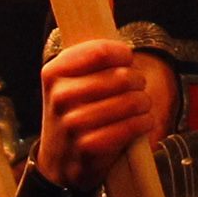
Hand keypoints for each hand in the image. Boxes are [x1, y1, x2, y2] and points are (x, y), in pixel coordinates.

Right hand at [35, 38, 152, 194]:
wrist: (58, 162)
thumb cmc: (71, 114)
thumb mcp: (66, 83)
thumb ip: (87, 60)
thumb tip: (117, 34)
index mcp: (53, 73)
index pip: (100, 52)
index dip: (122, 54)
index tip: (127, 59)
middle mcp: (60, 96)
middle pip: (120, 77)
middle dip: (138, 80)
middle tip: (138, 85)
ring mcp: (73, 123)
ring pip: (130, 102)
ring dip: (144, 102)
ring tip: (142, 104)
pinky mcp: (89, 147)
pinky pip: (130, 127)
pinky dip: (144, 122)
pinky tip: (143, 121)